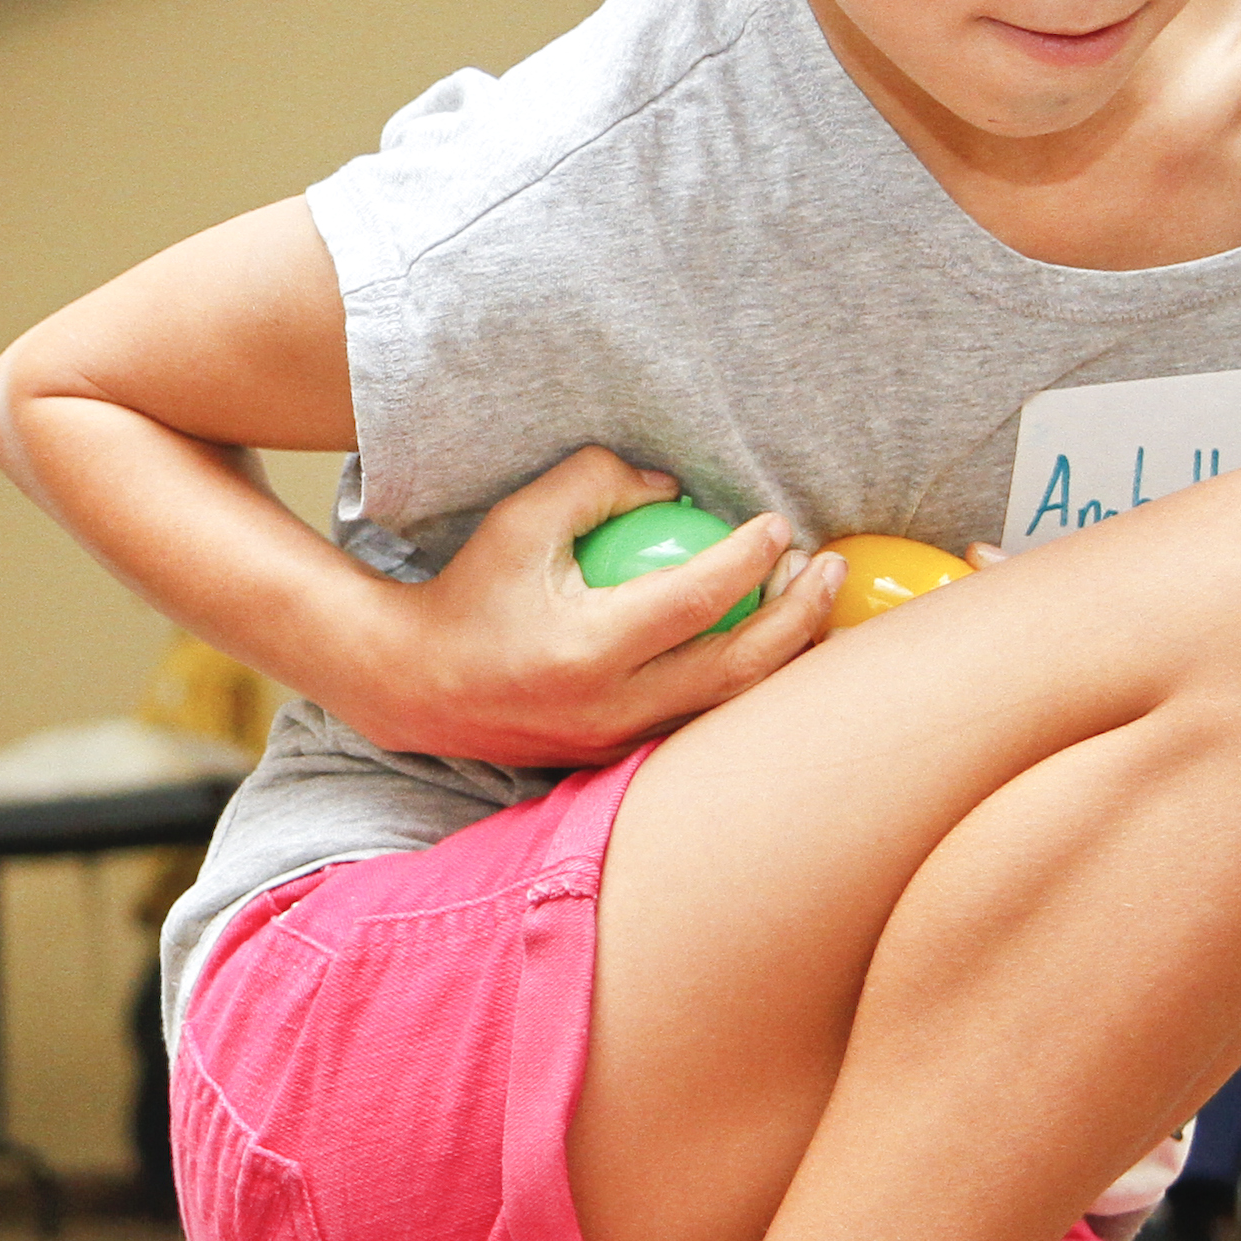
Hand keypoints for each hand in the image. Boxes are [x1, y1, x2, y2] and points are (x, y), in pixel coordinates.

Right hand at [324, 448, 840, 769]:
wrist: (412, 684)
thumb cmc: (468, 591)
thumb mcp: (521, 519)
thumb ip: (596, 483)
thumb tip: (673, 489)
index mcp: (587, 649)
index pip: (697, 601)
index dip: (750, 559)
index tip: (778, 526)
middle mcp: (610, 707)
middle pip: (738, 668)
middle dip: (798, 616)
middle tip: (828, 567)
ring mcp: (616, 742)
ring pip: (730, 707)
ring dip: (784, 656)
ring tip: (814, 605)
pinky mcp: (615, 757)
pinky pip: (700, 720)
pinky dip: (743, 683)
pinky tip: (767, 644)